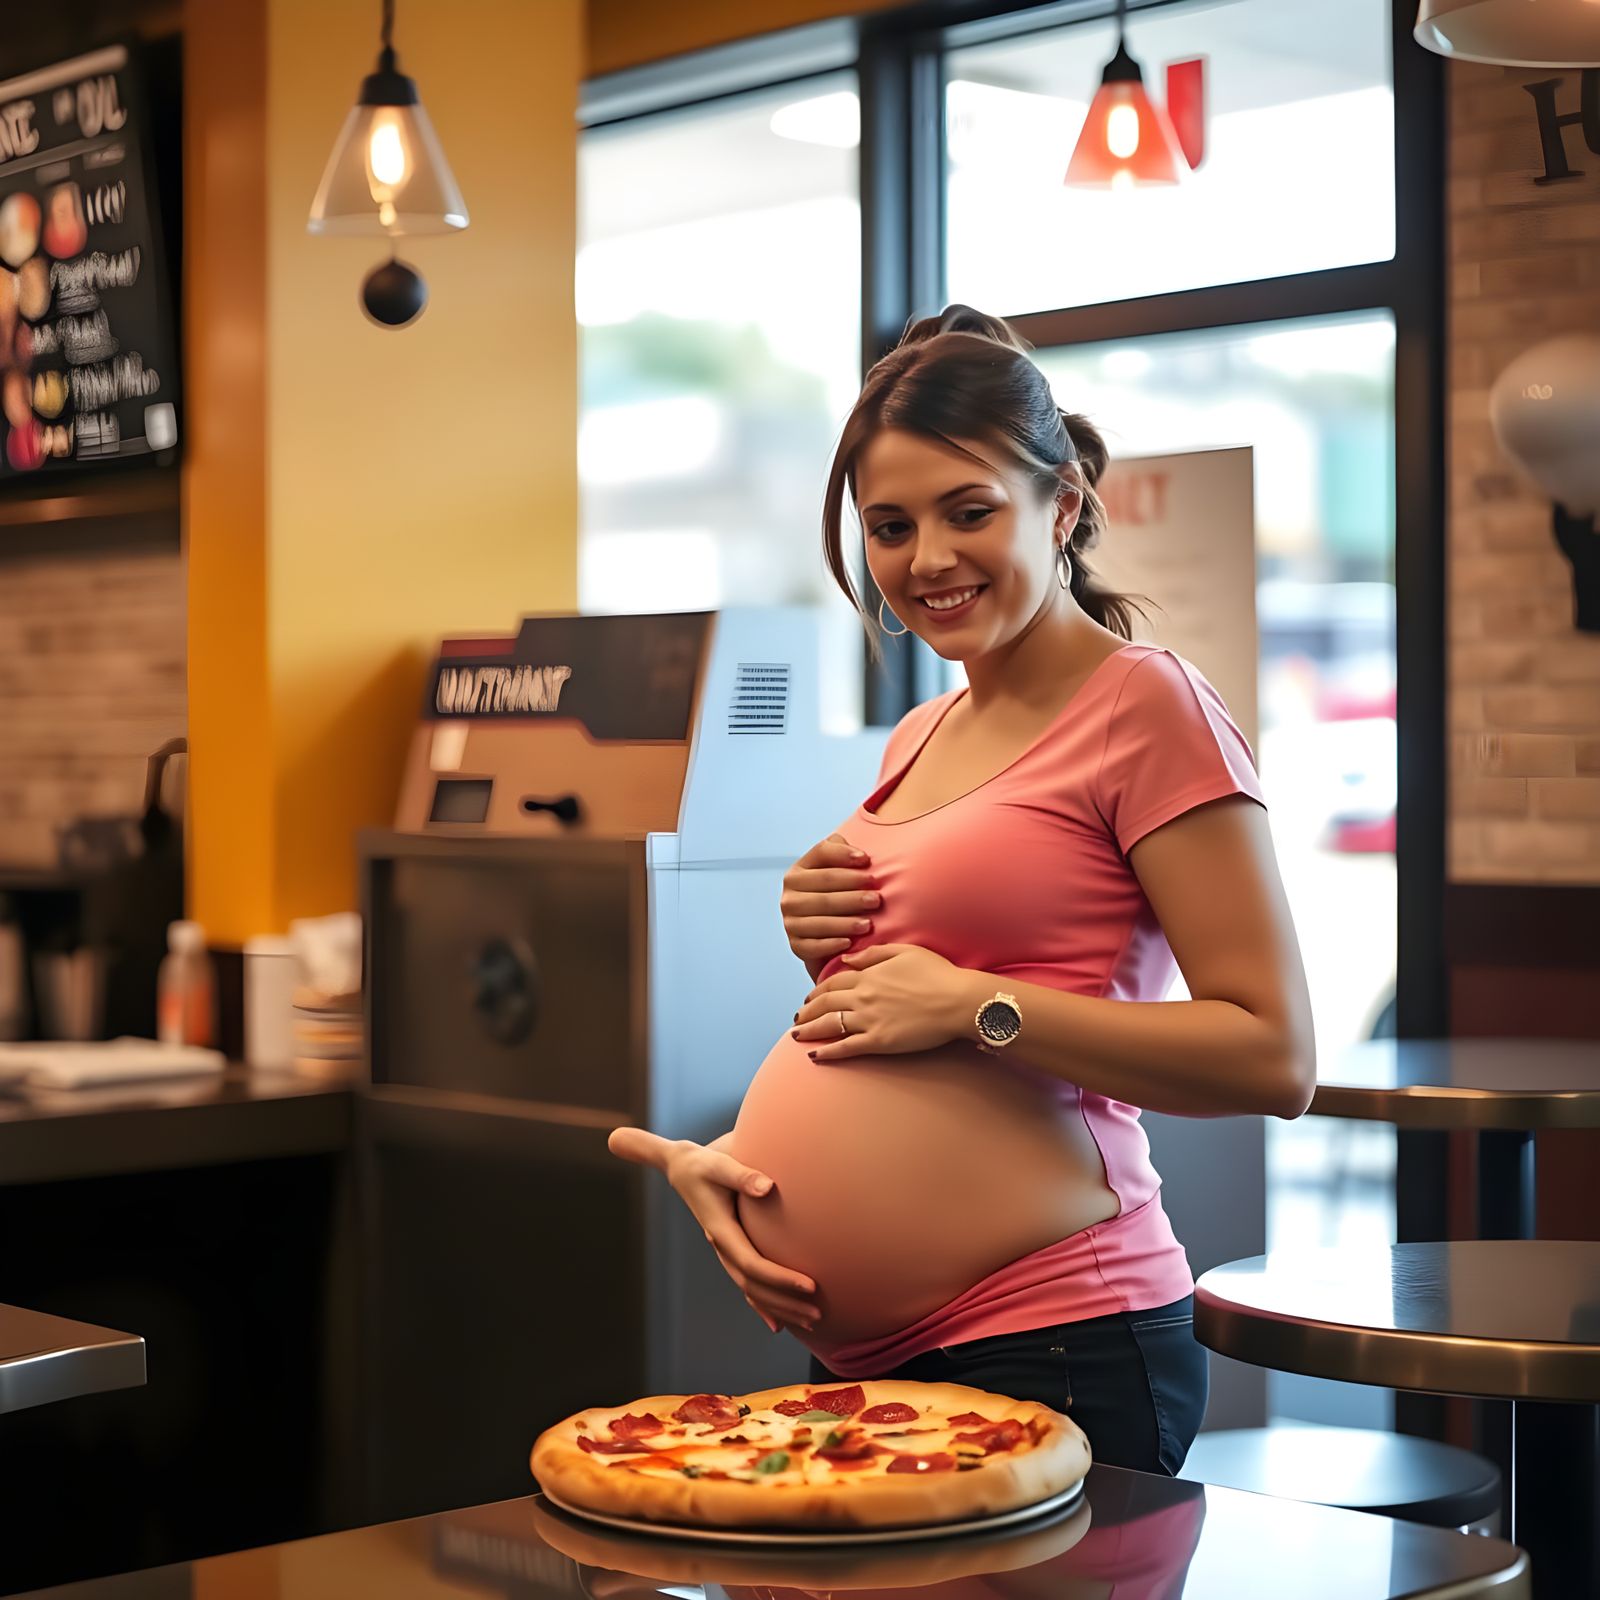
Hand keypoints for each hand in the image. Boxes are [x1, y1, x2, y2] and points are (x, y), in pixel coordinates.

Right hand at [606, 1127, 820, 1331]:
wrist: (683, 1168)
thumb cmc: (704, 1164)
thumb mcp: (719, 1164)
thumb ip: (742, 1175)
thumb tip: (769, 1187)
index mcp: (721, 1230)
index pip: (753, 1264)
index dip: (781, 1278)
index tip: (810, 1286)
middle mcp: (722, 1246)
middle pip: (753, 1285)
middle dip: (786, 1302)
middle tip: (818, 1314)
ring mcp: (726, 1251)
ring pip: (752, 1289)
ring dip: (780, 1307)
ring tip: (810, 1321)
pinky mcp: (731, 1249)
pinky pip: (748, 1282)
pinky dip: (763, 1304)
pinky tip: (779, 1323)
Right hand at [780, 834, 878, 977]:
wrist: (821, 933)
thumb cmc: (834, 895)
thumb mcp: (834, 870)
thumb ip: (840, 852)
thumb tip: (859, 855)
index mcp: (797, 872)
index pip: (821, 856)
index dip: (843, 855)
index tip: (866, 860)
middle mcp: (789, 896)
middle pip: (824, 892)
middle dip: (853, 895)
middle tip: (877, 899)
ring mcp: (790, 922)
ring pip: (820, 920)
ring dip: (846, 922)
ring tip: (869, 924)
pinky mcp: (796, 945)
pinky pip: (813, 946)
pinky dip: (831, 945)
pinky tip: (849, 943)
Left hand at [791, 944, 977, 1060]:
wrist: (956, 1000)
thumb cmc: (937, 974)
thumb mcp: (905, 951)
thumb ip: (873, 954)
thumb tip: (848, 960)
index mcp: (868, 975)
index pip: (833, 983)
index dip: (817, 990)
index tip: (810, 996)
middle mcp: (862, 997)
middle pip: (825, 1004)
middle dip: (807, 1011)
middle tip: (798, 1017)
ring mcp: (868, 1020)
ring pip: (829, 1025)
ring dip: (809, 1029)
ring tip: (796, 1034)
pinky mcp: (878, 1042)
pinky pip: (846, 1048)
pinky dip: (828, 1052)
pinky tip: (815, 1055)